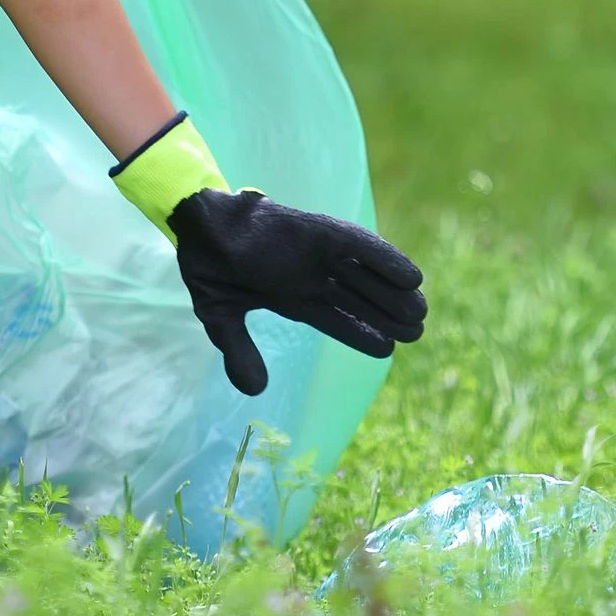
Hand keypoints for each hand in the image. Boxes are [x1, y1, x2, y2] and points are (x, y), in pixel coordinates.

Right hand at [165, 188, 428, 396]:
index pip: (336, 319)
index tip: (388, 349)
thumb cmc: (207, 264)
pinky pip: (359, 246)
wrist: (195, 225)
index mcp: (293, 296)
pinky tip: (411, 277)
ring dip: (393, 292)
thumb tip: (256, 391)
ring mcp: (317, 253)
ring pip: (365, 275)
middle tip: (416, 332)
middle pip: (359, 299)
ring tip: (420, 312)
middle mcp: (312, 275)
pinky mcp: (319, 231)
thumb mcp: (221, 318)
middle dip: (387, 316)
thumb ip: (239, 352)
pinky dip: (385, 260)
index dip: (362, 333)